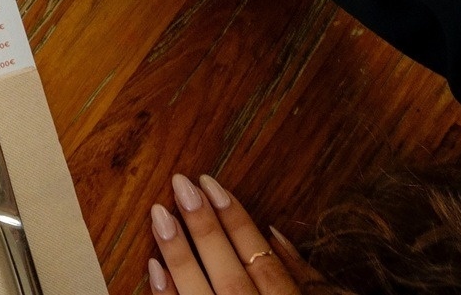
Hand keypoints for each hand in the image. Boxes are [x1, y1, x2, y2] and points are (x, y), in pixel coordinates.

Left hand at [150, 171, 317, 292]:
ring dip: (180, 255)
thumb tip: (276, 234)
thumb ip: (306, 276)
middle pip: (231, 276)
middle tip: (182, 186)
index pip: (264, 262)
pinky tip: (154, 265)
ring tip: (159, 214)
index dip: (237, 223)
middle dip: (206, 230)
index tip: (210, 184)